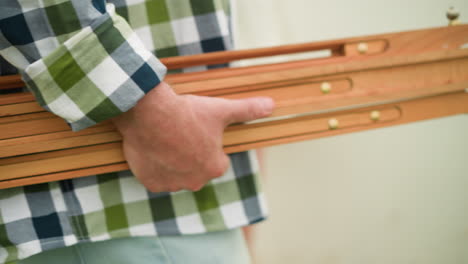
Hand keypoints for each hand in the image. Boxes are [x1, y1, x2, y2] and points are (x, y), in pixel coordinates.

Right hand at [112, 82, 273, 192]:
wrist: (149, 113)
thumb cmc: (188, 113)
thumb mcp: (221, 110)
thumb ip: (248, 110)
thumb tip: (272, 105)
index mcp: (215, 168)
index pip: (217, 160)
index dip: (208, 144)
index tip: (198, 130)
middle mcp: (195, 182)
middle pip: (196, 168)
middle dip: (190, 155)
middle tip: (180, 133)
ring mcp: (172, 184)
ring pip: (175, 173)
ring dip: (172, 162)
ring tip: (165, 139)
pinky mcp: (151, 183)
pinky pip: (156, 177)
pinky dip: (154, 166)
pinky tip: (153, 148)